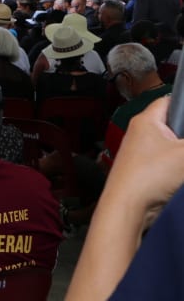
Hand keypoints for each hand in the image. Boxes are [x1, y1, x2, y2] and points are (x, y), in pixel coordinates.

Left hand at [105, 96, 183, 218]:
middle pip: (173, 124)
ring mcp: (141, 151)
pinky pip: (168, 160)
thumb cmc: (147, 177)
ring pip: (172, 144)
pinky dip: (179, 164)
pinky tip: (182, 172)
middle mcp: (141, 133)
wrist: (128, 206)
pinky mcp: (145, 168)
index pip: (169, 100)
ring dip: (183, 151)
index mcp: (146, 120)